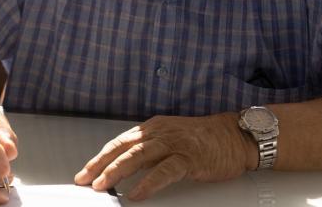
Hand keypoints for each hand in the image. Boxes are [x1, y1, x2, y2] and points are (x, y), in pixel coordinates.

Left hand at [74, 114, 256, 200]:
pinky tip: (136, 193)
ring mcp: (174, 144)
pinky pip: (164, 171)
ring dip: (117, 171)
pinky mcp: (189, 158)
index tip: (85, 171)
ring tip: (103, 185)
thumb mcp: (170, 138)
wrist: (236, 136)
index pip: (119, 142)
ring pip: (138, 157)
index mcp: (153, 127)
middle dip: (100, 165)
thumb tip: (124, 166)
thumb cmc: (204, 139)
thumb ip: (149, 149)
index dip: (100, 157)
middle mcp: (160, 133)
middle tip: (85, 179)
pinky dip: (148, 183)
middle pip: (122, 148)